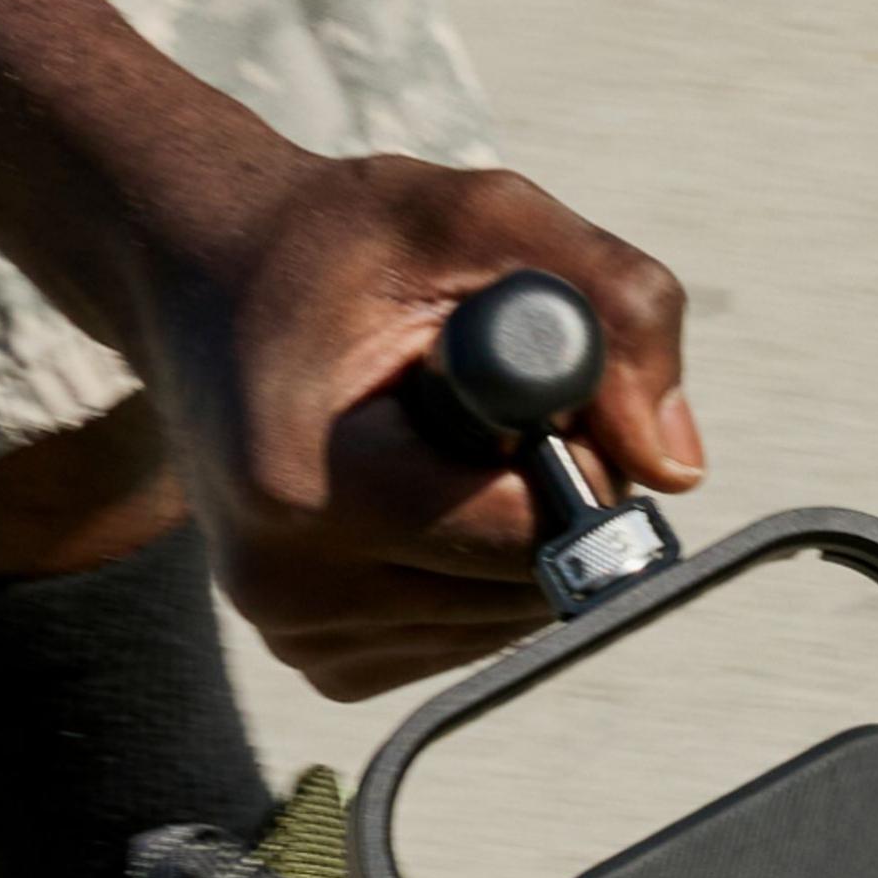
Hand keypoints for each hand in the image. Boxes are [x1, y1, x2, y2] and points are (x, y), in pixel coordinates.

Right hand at [132, 156, 700, 699]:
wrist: (200, 279)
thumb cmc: (342, 243)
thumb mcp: (483, 218)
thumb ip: (614, 309)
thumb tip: (677, 469)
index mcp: (305, 488)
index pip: (528, 534)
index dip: (573, 455)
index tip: (528, 381)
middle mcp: (286, 587)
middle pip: (526, 588)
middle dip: (550, 496)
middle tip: (485, 400)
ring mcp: (296, 635)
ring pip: (506, 618)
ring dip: (514, 532)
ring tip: (433, 438)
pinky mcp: (319, 659)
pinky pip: (466, 635)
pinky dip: (476, 566)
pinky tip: (416, 489)